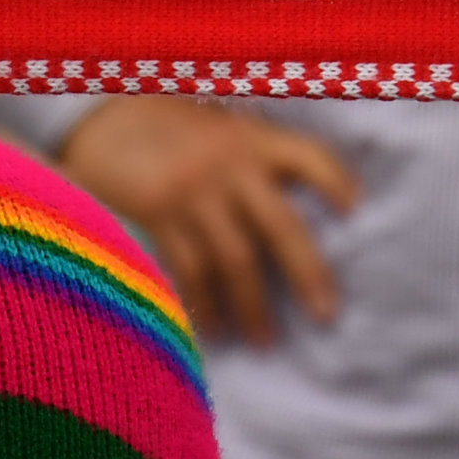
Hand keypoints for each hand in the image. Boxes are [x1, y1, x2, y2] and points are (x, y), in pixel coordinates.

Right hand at [51, 97, 358, 345]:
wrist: (103, 118)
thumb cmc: (173, 128)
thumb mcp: (224, 129)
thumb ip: (257, 161)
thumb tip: (299, 218)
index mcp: (253, 140)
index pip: (309, 157)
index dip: (335, 182)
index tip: (356, 211)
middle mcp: (229, 165)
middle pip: (281, 227)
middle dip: (307, 274)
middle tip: (326, 316)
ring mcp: (193, 192)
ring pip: (235, 260)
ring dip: (252, 306)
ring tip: (265, 341)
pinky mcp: (158, 214)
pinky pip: (190, 269)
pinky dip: (204, 303)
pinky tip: (214, 329)